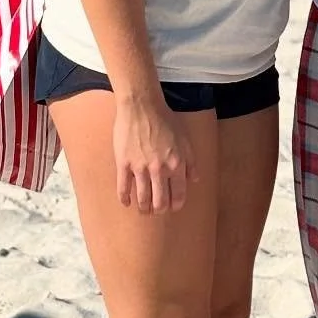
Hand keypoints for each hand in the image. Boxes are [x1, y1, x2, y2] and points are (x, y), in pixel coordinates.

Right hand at [112, 96, 197, 213]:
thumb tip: (194, 180)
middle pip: (160, 201)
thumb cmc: (165, 120)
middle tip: (157, 211)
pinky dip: (124, 198)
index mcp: (176, 165)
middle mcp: (159, 170)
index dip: (176, 205)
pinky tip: (126, 203)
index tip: (173, 208)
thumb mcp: (185, 140)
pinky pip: (123, 188)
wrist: (142, 106)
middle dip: (159, 210)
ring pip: (142, 198)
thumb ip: (191, 162)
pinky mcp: (124, 164)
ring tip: (143, 210)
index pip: (178, 194)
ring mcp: (140, 168)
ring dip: (144, 208)